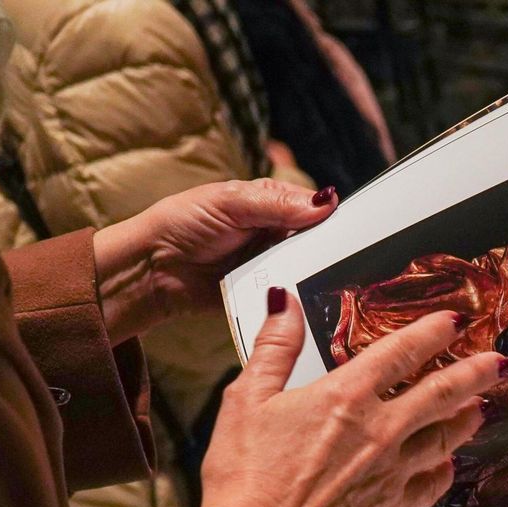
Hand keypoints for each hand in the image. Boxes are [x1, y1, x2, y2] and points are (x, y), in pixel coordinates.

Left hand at [92, 179, 337, 342]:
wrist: (152, 270)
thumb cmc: (183, 223)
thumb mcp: (231, 203)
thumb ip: (277, 204)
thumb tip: (327, 202)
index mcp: (272, 204)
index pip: (316, 209)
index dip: (335, 219)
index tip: (355, 230)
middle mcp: (277, 235)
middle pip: (318, 244)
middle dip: (330, 252)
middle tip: (349, 260)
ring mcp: (272, 267)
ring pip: (308, 273)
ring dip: (315, 278)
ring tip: (334, 283)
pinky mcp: (264, 297)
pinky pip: (289, 301)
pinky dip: (298, 302)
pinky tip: (310, 303)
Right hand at [179, 289, 506, 506]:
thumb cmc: (245, 479)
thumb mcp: (246, 399)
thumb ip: (273, 347)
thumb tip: (282, 303)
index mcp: (347, 397)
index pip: (402, 352)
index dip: (433, 332)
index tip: (453, 321)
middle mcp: (380, 431)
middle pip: (442, 393)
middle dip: (475, 372)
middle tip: (497, 361)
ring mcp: (392, 472)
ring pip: (446, 437)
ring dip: (467, 418)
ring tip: (481, 405)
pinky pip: (433, 485)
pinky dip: (445, 470)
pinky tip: (448, 464)